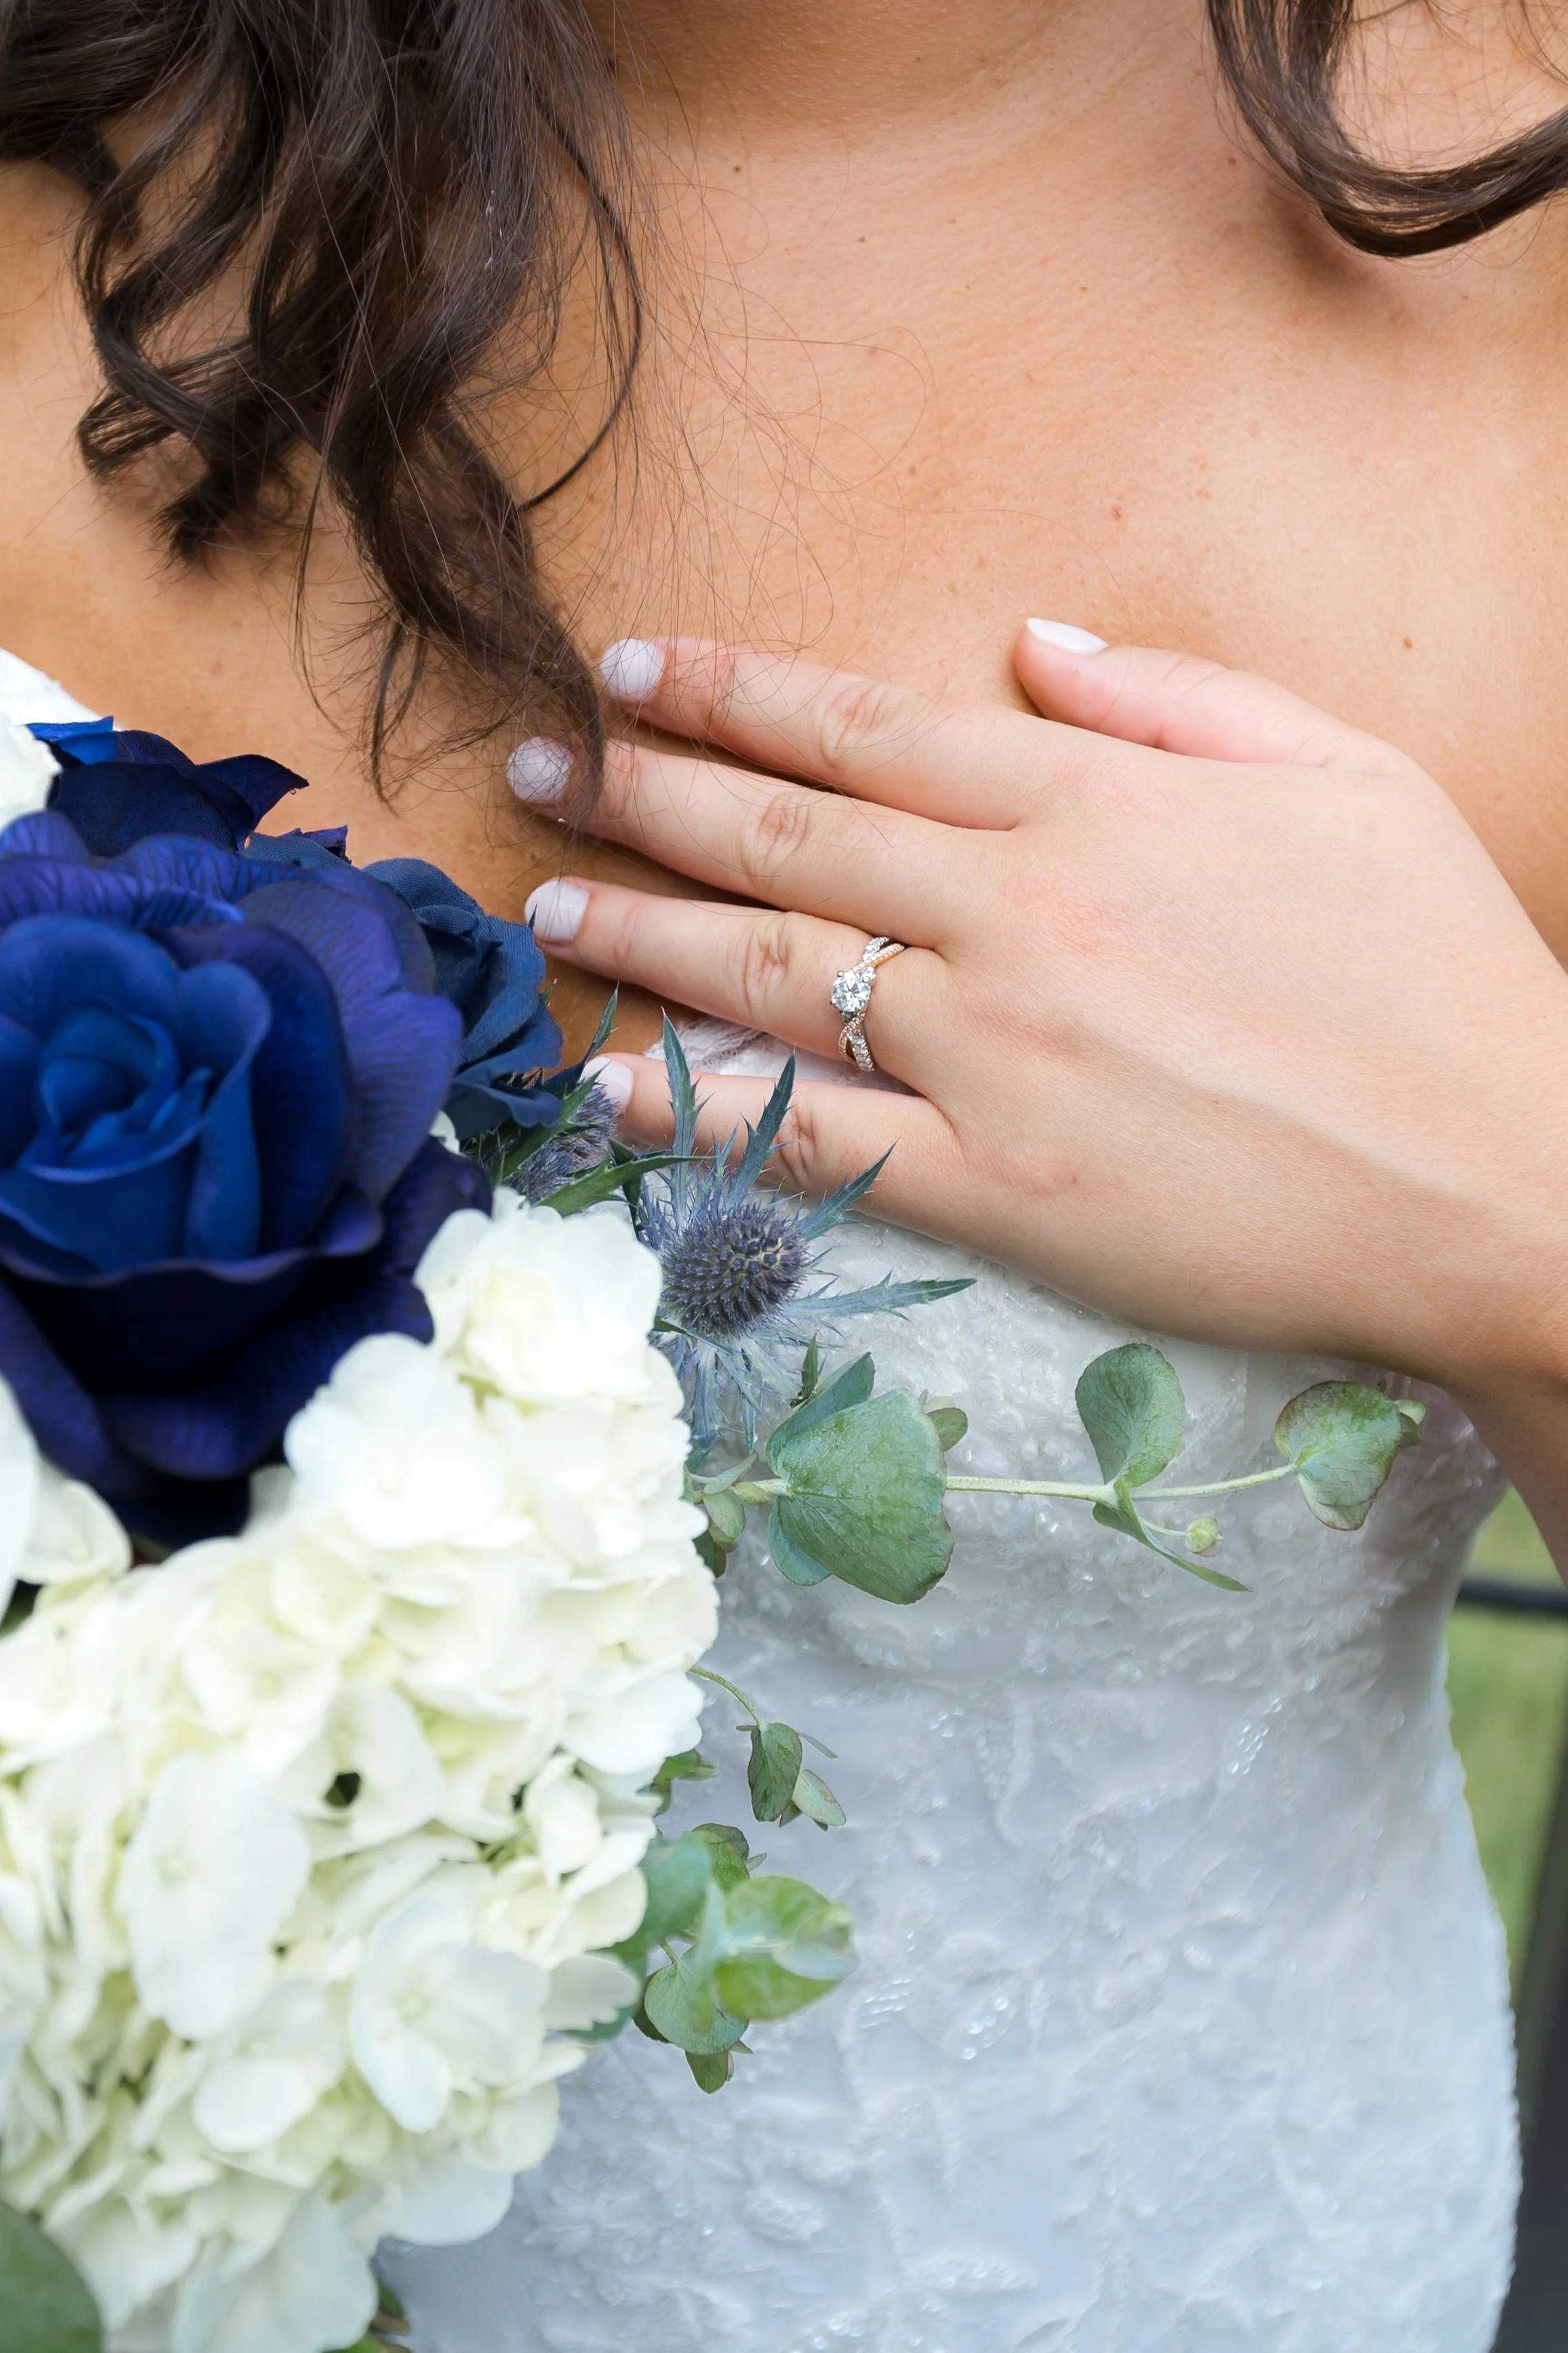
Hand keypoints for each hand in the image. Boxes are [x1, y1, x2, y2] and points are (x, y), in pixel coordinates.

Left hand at [521, 624, 1567, 1453]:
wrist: (1507, 1179)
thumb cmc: (1440, 973)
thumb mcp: (1341, 772)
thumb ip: (1173, 694)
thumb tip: (1031, 642)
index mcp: (1093, 805)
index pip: (864, 728)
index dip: (732, 692)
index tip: (633, 671)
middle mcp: (1018, 916)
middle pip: (785, 837)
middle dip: (643, 789)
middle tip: (539, 767)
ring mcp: (998, 1056)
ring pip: (771, 977)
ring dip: (639, 933)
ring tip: (543, 908)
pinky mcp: (1002, 1189)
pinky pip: (813, 1141)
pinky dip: (700, 1112)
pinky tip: (610, 1088)